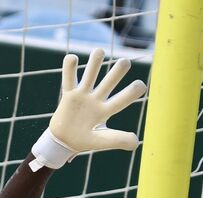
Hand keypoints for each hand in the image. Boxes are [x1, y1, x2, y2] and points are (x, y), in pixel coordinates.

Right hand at [31, 48, 146, 170]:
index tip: (140, 85)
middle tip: (125, 62)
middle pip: (109, 82)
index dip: (131, 92)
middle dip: (117, 72)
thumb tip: (136, 142)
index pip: (121, 100)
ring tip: (99, 51)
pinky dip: (69, 68)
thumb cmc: (84, 141)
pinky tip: (72, 58)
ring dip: (95, 63)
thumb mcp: (101, 142)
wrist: (63, 142)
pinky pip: (68, 79)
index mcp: (106, 111)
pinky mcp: (68, 95)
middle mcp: (96, 100)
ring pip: (90, 75)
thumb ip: (118, 140)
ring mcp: (82, 96)